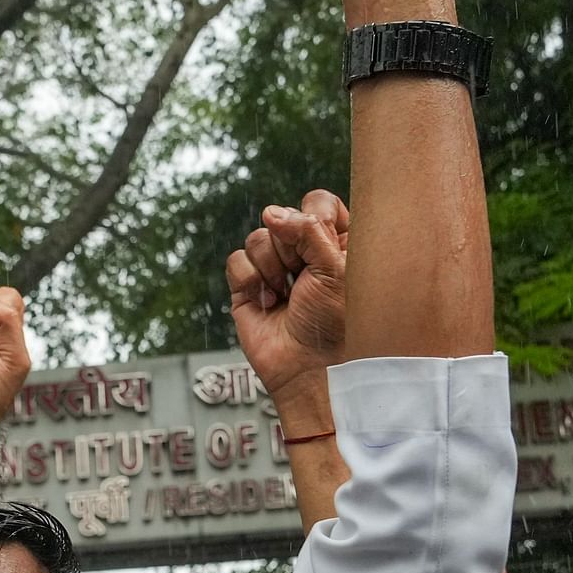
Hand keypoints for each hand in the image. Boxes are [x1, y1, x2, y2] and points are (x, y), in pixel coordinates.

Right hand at [227, 190, 347, 399]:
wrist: (310, 368)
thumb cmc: (337, 322)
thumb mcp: (336, 268)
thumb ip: (308, 230)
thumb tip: (270, 213)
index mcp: (337, 244)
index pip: (318, 203)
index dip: (314, 217)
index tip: (324, 243)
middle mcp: (304, 254)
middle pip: (282, 218)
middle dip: (290, 248)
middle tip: (305, 278)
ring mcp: (274, 270)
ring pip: (257, 238)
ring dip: (271, 268)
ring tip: (285, 296)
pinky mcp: (247, 288)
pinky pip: (236, 261)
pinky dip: (250, 281)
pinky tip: (266, 303)